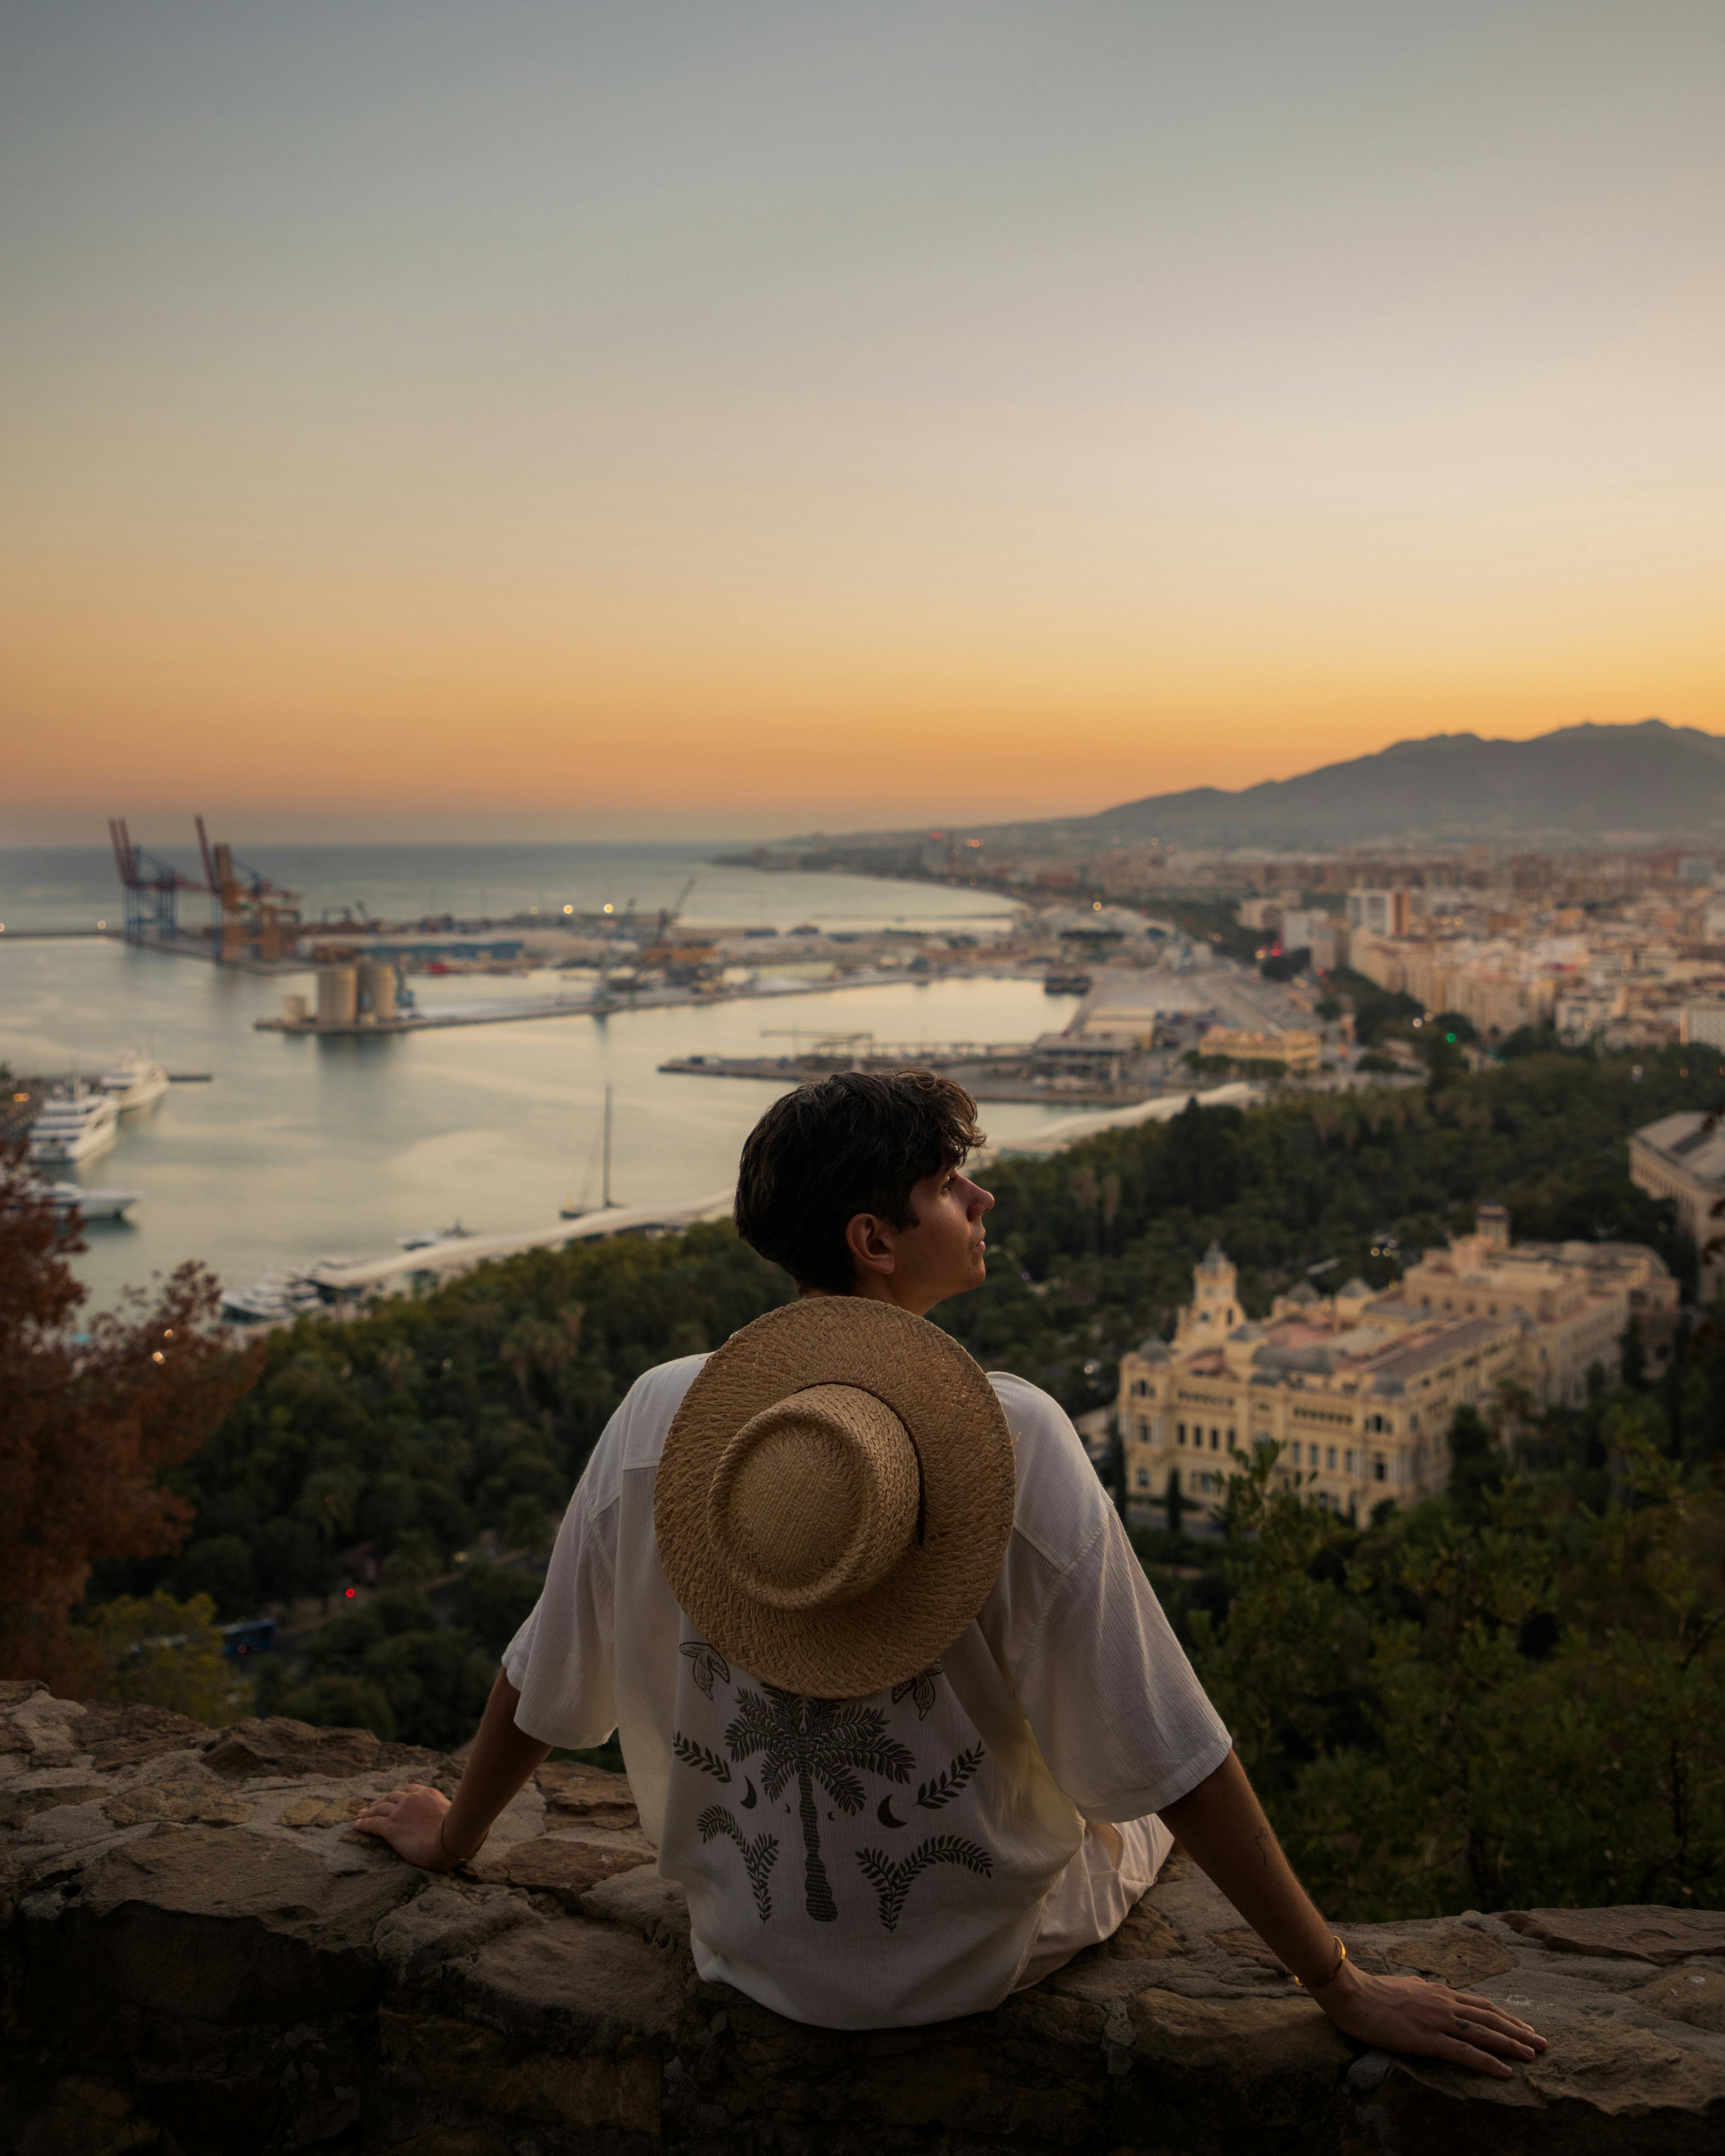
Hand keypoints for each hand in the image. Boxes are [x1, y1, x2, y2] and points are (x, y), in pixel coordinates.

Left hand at [353, 1782, 476, 1870]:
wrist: (450, 1838)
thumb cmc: (458, 1831)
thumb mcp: (454, 1814)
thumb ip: (446, 1812)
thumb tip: (453, 1817)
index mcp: (428, 1794)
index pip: (409, 1791)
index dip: (399, 1795)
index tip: (395, 1799)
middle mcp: (411, 1799)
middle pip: (391, 1797)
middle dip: (381, 1801)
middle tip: (374, 1806)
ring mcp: (400, 1811)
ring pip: (379, 1808)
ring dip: (369, 1811)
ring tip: (361, 1814)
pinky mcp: (391, 1827)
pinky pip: (373, 1823)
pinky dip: (364, 1823)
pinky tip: (357, 1825)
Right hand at [1314, 1961, 1547, 2078]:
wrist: (1353, 1993)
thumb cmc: (1374, 1990)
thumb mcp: (1406, 1984)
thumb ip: (1424, 1989)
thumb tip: (1431, 1988)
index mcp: (1439, 1993)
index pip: (1482, 2006)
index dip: (1507, 2018)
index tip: (1526, 2028)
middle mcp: (1445, 2004)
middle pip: (1490, 2018)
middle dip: (1519, 2031)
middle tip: (1544, 2043)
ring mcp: (1438, 2021)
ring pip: (1484, 2033)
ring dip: (1512, 2045)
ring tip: (1534, 2055)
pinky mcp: (1428, 2039)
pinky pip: (1465, 2053)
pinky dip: (1488, 2062)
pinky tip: (1505, 2071)